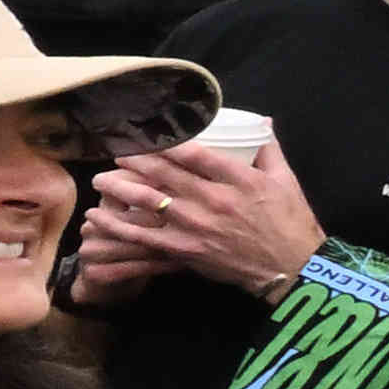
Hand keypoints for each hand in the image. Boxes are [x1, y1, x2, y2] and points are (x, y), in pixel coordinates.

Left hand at [73, 130, 314, 302]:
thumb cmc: (289, 221)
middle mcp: (214, 200)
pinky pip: (143, 236)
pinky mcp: (185, 250)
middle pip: (164, 174)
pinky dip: (118, 226)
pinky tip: (99, 217)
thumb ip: (268, 149)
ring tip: (101, 179)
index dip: (165, 143)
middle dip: (135, 161)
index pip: (195, 154)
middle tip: (115, 153)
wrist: (290, 266)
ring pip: (149, 202)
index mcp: (239, 179)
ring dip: (120, 189)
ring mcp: (196, 226)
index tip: (145, 135)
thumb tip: (261, 122)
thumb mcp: (285, 180)